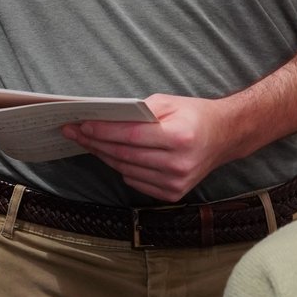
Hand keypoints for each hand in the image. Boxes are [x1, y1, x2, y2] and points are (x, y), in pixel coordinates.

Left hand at [61, 94, 235, 201]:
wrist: (224, 138)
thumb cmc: (193, 115)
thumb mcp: (168, 102)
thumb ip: (138, 111)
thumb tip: (104, 117)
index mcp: (179, 137)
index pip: (130, 136)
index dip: (102, 131)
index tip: (80, 124)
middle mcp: (178, 164)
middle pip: (124, 155)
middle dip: (94, 142)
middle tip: (72, 131)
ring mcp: (175, 183)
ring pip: (126, 169)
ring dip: (102, 155)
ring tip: (84, 141)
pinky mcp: (172, 193)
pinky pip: (135, 180)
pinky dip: (119, 167)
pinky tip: (107, 154)